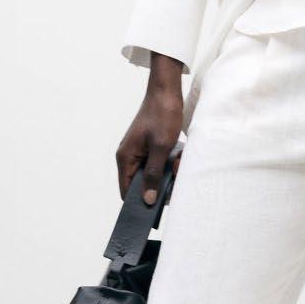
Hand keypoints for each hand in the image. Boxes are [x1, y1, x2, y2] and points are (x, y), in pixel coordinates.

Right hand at [116, 52, 184, 203]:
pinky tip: (179, 155)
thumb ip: (153, 174)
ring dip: (168, 172)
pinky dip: (170, 163)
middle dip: (160, 184)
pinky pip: (159, 164)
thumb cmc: (162, 115)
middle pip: (142, 184)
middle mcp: (130, 156)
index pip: (126, 190)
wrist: (167, 91)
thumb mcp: (160, 147)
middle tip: (175, 176)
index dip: (138, 203)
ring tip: (179, 161)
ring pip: (154, 174)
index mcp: (126, 157)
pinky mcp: (151, 148)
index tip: (154, 212)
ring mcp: (140, 152)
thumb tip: (147, 199)